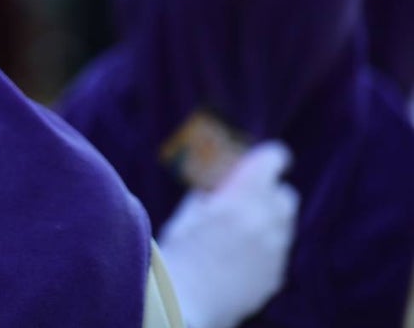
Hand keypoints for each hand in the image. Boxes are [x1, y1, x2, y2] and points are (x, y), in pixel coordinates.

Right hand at [158, 142, 299, 327]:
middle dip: (269, 191)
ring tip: (240, 228)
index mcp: (240, 200)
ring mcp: (275, 252)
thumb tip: (218, 182)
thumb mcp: (187, 215)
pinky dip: (265, 246)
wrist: (184, 306)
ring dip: (268, 219)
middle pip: (285, 194)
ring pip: (284, 224)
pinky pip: (278, 250)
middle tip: (248, 196)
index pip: (272, 162)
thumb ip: (209, 194)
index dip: (269, 157)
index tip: (264, 156)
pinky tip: (239, 255)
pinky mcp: (276, 275)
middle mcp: (265, 223)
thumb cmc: (177, 256)